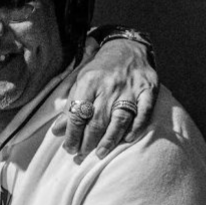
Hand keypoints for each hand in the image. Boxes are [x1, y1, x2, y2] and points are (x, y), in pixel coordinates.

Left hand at [52, 39, 158, 158]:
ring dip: (109, 140)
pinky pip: (143, 112)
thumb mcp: (80, 82)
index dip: (72, 134)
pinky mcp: (148, 89)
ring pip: (120, 119)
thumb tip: (57, 130)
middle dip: (88, 142)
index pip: (78, 113)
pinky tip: (127, 139)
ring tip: (100, 154)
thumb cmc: (100, 70)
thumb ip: (70, 106)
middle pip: (98, 120)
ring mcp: (130, 88)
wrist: (127, 48)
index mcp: (89, 81)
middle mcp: (110, 85)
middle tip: (81, 156)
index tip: (69, 148)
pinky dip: (136, 127)